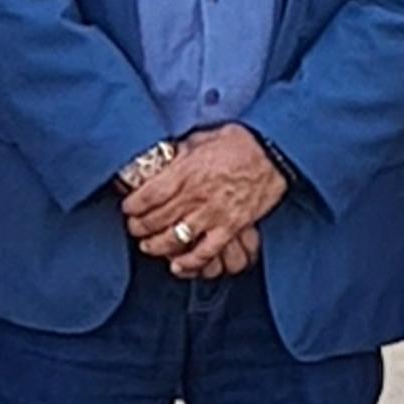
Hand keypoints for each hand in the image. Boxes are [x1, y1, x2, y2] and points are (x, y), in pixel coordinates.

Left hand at [132, 120, 285, 276]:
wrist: (275, 154)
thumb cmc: (242, 142)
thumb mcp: (205, 137)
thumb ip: (182, 150)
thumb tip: (165, 155)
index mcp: (186, 171)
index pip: (148, 195)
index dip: (133, 205)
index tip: (128, 208)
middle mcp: (196, 195)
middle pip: (157, 219)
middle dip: (139, 227)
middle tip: (134, 228)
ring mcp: (213, 214)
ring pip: (175, 238)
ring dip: (157, 246)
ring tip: (148, 246)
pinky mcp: (230, 227)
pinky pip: (206, 251)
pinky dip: (190, 261)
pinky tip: (178, 266)